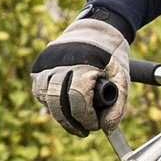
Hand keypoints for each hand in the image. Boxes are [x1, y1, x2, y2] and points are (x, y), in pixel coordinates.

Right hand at [30, 6, 132, 137]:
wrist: (97, 30)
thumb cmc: (110, 58)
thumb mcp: (122, 79)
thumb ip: (118, 105)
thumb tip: (106, 128)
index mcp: (84, 62)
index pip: (77, 98)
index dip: (85, 118)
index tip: (94, 125)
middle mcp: (61, 61)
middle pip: (58, 102)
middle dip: (71, 122)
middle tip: (83, 130)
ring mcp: (47, 62)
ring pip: (44, 96)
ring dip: (58, 112)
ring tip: (72, 116)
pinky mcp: (39, 65)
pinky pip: (39, 90)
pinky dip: (49, 100)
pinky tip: (62, 103)